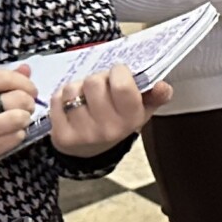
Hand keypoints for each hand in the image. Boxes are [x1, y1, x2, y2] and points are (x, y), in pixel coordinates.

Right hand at [0, 68, 36, 188]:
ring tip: (18, 121)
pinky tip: (9, 135)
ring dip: (25, 120)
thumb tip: (26, 69)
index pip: (2, 77)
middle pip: (16, 98)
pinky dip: (18, 135)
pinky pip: (15, 138)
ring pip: (19, 119)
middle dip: (28, 102)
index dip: (23, 81)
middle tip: (25, 107)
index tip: (29, 89)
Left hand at [45, 62, 166, 156]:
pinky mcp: (62, 136)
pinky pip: (57, 99)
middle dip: (97, 79)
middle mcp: (108, 129)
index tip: (119, 76)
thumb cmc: (118, 120)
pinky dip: (62, 98)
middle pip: (94, 82)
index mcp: (131, 119)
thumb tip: (163, 86)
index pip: (121, 84)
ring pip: (73, 89)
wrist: (91, 150)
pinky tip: (71, 107)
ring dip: (78, 88)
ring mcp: (84, 134)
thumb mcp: (142, 109)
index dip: (118, 71)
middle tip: (101, 88)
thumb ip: (156, 95)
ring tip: (85, 98)